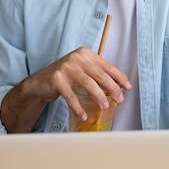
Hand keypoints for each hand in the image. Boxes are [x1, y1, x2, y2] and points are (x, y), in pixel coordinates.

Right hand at [0, 47, 131, 132]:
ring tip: (104, 106)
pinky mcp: (57, 79)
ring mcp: (66, 68)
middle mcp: (76, 58)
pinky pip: (71, 96)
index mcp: (85, 54)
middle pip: (99, 74)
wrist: (40, 82)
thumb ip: (97, 74)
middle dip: (112, 88)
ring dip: (98, 96)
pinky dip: (78, 107)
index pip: (106, 65)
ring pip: (87, 83)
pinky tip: (84, 114)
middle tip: (119, 99)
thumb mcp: (82, 70)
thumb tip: (118, 87)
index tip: (128, 87)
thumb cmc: (65, 77)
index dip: (119, 77)